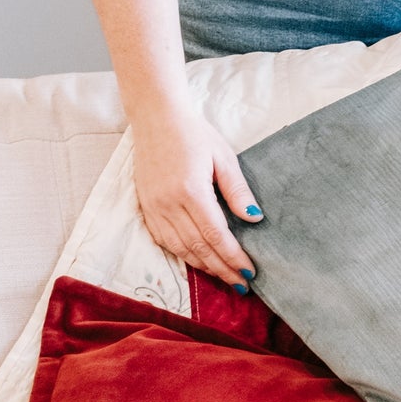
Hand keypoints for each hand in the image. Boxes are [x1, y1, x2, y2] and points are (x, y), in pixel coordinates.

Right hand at [133, 103, 261, 289]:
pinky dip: (182, 254)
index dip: (233, 257)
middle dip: (222, 269)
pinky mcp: (145, 206)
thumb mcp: (224, 158)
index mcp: (191, 191)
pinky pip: (163, 240)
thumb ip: (238, 191)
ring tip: (224, 276)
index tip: (250, 272)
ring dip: (203, 266)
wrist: (156, 117)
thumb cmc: (194, 134)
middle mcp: (169, 203)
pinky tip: (198, 260)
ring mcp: (153, 206)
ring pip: (180, 248)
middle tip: (241, 284)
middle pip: (198, 248)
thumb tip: (255, 219)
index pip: (216, 235)